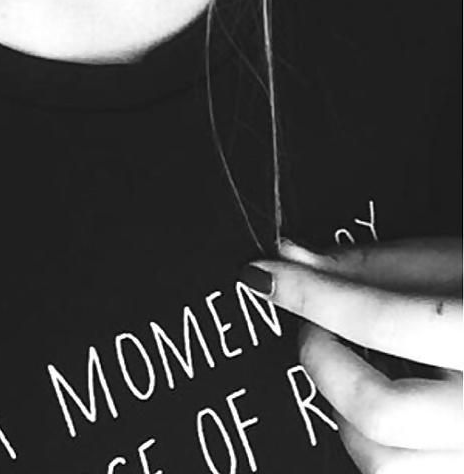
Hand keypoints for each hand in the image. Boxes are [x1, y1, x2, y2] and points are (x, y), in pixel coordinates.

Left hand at [248, 237, 462, 471]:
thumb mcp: (457, 261)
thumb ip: (377, 263)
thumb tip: (291, 256)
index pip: (379, 318)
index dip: (309, 294)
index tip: (263, 275)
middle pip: (377, 412)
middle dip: (322, 363)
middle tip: (311, 327)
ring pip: (385, 466)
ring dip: (341, 415)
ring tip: (345, 370)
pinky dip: (375, 448)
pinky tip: (377, 408)